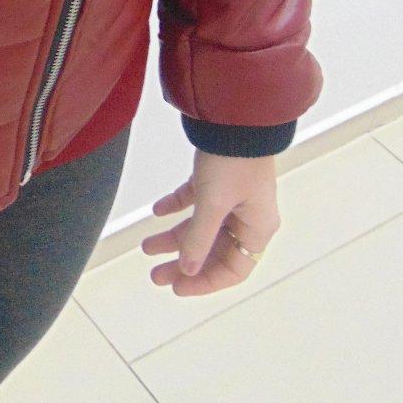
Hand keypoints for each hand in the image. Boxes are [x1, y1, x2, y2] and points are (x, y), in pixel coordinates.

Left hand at [141, 150, 280, 296]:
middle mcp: (248, 217)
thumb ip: (199, 239)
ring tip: (145, 246)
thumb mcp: (213, 204)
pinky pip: (195, 201)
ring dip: (174, 238)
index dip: (205, 282)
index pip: (234, 270)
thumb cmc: (232, 161)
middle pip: (214, 251)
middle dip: (184, 263)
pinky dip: (176, 207)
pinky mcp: (217, 178)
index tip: (177, 287)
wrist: (234, 114)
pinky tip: (157, 212)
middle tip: (154, 274)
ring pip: (201, 227)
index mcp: (257, 228)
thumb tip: (187, 270)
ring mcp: (233, 197)